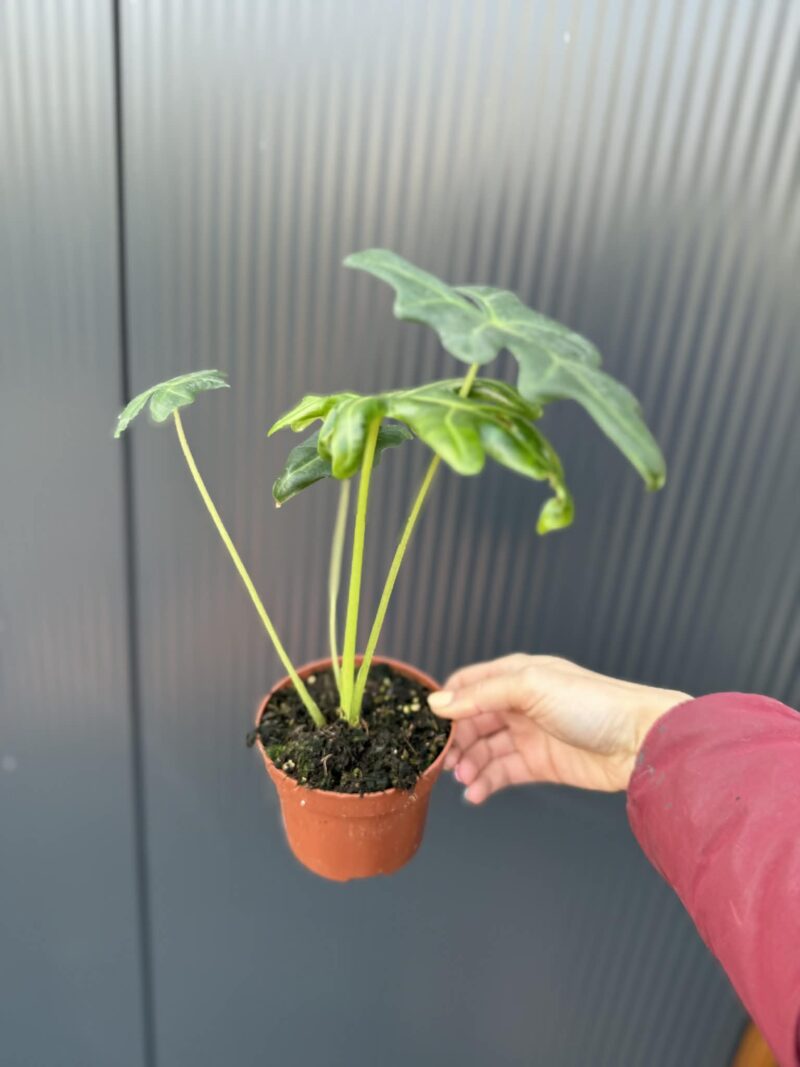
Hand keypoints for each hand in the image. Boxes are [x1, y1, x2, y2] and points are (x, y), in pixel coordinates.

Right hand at [428, 655, 689, 800]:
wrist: (640, 742)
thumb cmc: (594, 704)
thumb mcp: (531, 688)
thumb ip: (482, 694)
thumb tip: (439, 702)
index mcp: (516, 675)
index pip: (468, 685)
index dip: (446, 703)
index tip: (427, 726)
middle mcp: (520, 703)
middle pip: (471, 721)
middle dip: (455, 741)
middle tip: (443, 762)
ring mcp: (529, 734)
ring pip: (484, 750)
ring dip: (469, 764)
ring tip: (464, 779)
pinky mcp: (540, 764)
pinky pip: (502, 773)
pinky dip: (486, 783)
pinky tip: (476, 793)